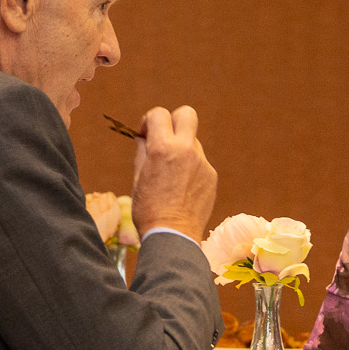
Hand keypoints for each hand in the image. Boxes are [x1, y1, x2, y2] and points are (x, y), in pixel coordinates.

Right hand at [131, 105, 217, 245]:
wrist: (173, 235)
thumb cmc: (149, 210)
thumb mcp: (137, 177)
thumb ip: (142, 152)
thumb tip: (144, 137)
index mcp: (163, 148)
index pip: (159, 114)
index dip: (150, 121)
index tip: (146, 134)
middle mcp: (186, 150)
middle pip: (187, 114)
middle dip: (174, 120)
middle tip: (165, 139)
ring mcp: (202, 163)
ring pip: (193, 142)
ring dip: (182, 149)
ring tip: (171, 174)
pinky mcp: (211, 176)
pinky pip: (200, 162)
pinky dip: (191, 168)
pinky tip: (182, 188)